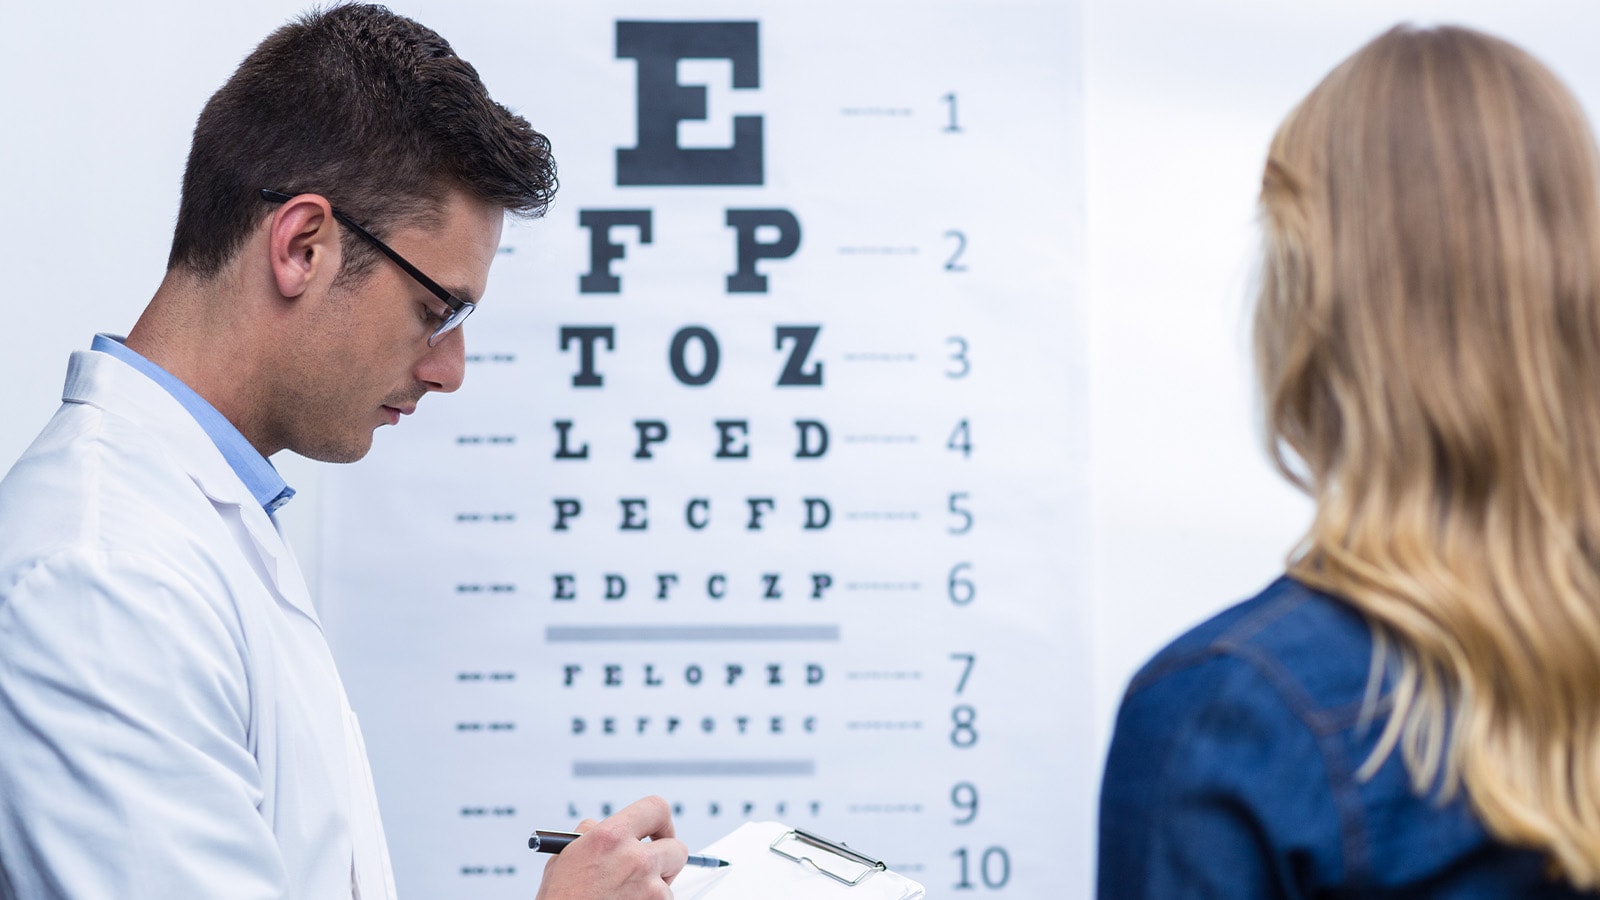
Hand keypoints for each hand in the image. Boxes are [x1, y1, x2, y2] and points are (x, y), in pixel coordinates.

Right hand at [534, 795, 686, 899]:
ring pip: (669, 881)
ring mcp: (649, 888)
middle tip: (649, 867)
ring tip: (627, 894)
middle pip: (676, 848)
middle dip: (665, 858)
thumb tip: (601, 826)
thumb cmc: (561, 899)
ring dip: (655, 887)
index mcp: (611, 837)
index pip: (656, 808)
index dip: (660, 821)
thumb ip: (590, 834)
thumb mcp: (566, 855)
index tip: (657, 832)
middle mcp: (635, 859)